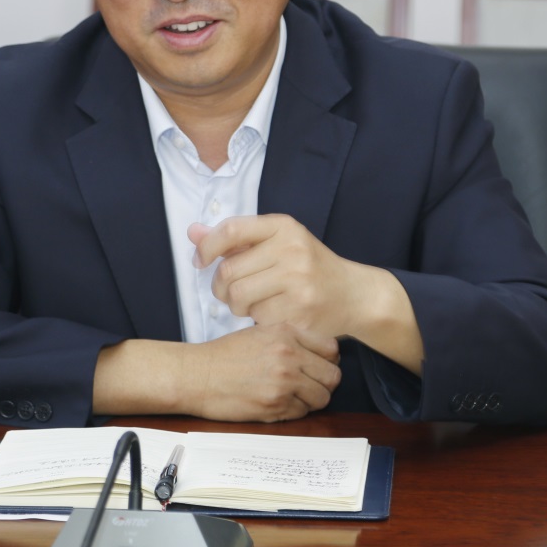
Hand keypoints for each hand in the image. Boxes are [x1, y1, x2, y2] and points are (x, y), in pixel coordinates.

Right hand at [182, 323, 339, 421]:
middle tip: (310, 384)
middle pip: (333, 375)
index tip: (319, 365)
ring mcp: (284, 382)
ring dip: (311, 399)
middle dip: (324, 382)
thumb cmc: (225, 355)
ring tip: (293, 395)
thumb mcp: (261, 332)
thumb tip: (321, 353)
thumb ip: (292, 339)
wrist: (198, 375)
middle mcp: (289, 356)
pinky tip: (277, 402)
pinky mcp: (275, 405)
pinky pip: (302, 413)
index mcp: (287, 334)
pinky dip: (294, 410)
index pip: (332, 349)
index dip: (328, 359)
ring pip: (322, 397)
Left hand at [189, 215, 365, 338]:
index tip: (201, 261)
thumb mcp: (276, 243)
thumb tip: (192, 232)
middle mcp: (292, 249)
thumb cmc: (308, 266)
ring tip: (252, 303)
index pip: (232, 230)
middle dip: (221, 287)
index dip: (208, 247)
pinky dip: (258, 319)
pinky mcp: (301, 310)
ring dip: (237, 306)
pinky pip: (257, 318)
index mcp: (283, 226)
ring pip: (238, 298)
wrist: (354, 294)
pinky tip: (272, 313)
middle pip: (229, 271)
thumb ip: (235, 239)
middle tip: (231, 292)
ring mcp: (298, 281)